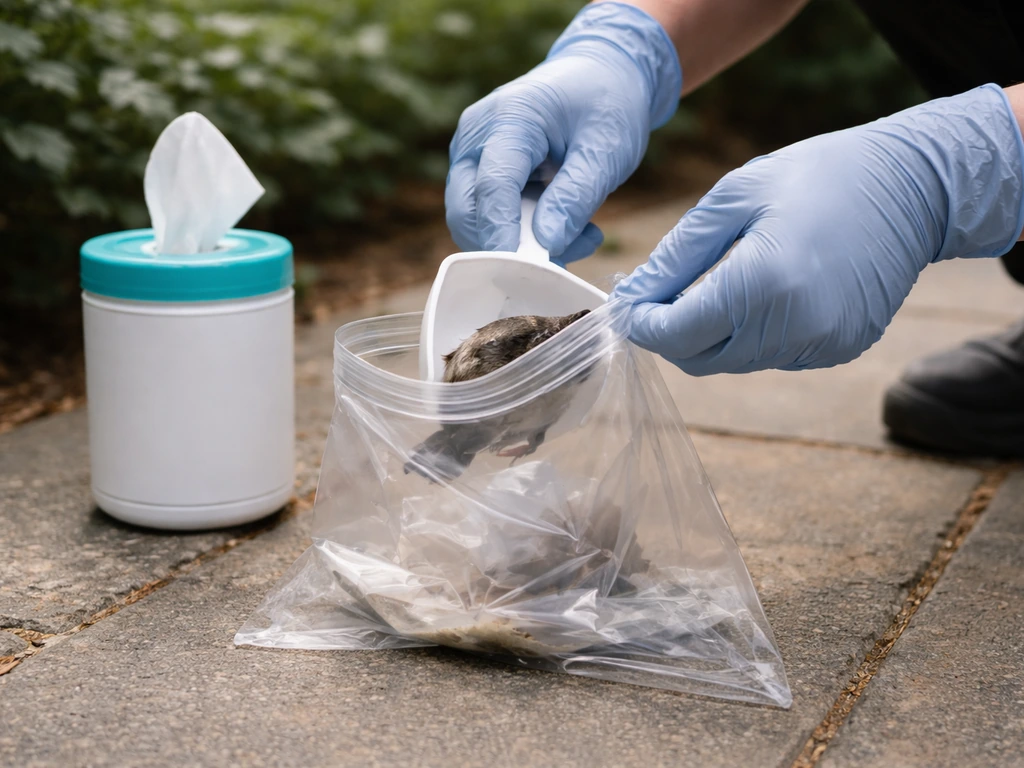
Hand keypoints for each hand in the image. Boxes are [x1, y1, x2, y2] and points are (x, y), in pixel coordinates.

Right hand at [446, 2, 680, 264]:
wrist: (598, 76)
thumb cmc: (605, 105)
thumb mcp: (607, 149)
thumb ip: (576, 196)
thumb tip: (547, 244)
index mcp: (509, 118)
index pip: (492, 186)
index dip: (504, 233)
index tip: (525, 270)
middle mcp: (475, 137)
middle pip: (466, 210)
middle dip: (505, 247)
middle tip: (562, 262)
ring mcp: (470, 155)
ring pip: (474, 222)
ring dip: (520, 244)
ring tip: (580, 234)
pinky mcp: (476, 173)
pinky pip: (487, 218)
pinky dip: (522, 235)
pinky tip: (565, 226)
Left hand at [613, 84, 1023, 374]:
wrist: (914, 186)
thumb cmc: (817, 176)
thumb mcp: (734, 197)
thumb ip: (677, 255)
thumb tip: (634, 296)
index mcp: (761, 285)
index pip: (674, 334)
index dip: (640, 324)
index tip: (626, 303)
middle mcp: (792, 328)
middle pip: (698, 359)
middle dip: (669, 332)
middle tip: (658, 294)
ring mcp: (820, 345)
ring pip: (733, 362)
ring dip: (710, 334)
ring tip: (715, 283)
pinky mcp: (839, 349)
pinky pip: (772, 356)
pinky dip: (752, 335)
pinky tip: (764, 291)